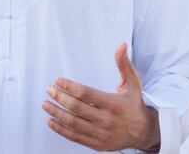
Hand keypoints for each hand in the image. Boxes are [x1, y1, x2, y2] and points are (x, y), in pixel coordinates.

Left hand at [42, 42, 159, 150]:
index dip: (69, 86)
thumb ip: (123, 64)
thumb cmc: (134, 104)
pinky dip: (60, 129)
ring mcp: (101, 134)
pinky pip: (75, 137)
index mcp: (114, 103)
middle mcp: (106, 120)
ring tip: (45, 104)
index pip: (85, 94)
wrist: (143, 132)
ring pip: (73, 123)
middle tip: (49, 90)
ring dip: (56, 113)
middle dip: (59, 97)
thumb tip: (121, 45)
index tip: (57, 81)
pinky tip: (51, 121)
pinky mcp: (97, 144)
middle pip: (76, 108)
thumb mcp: (132, 83)